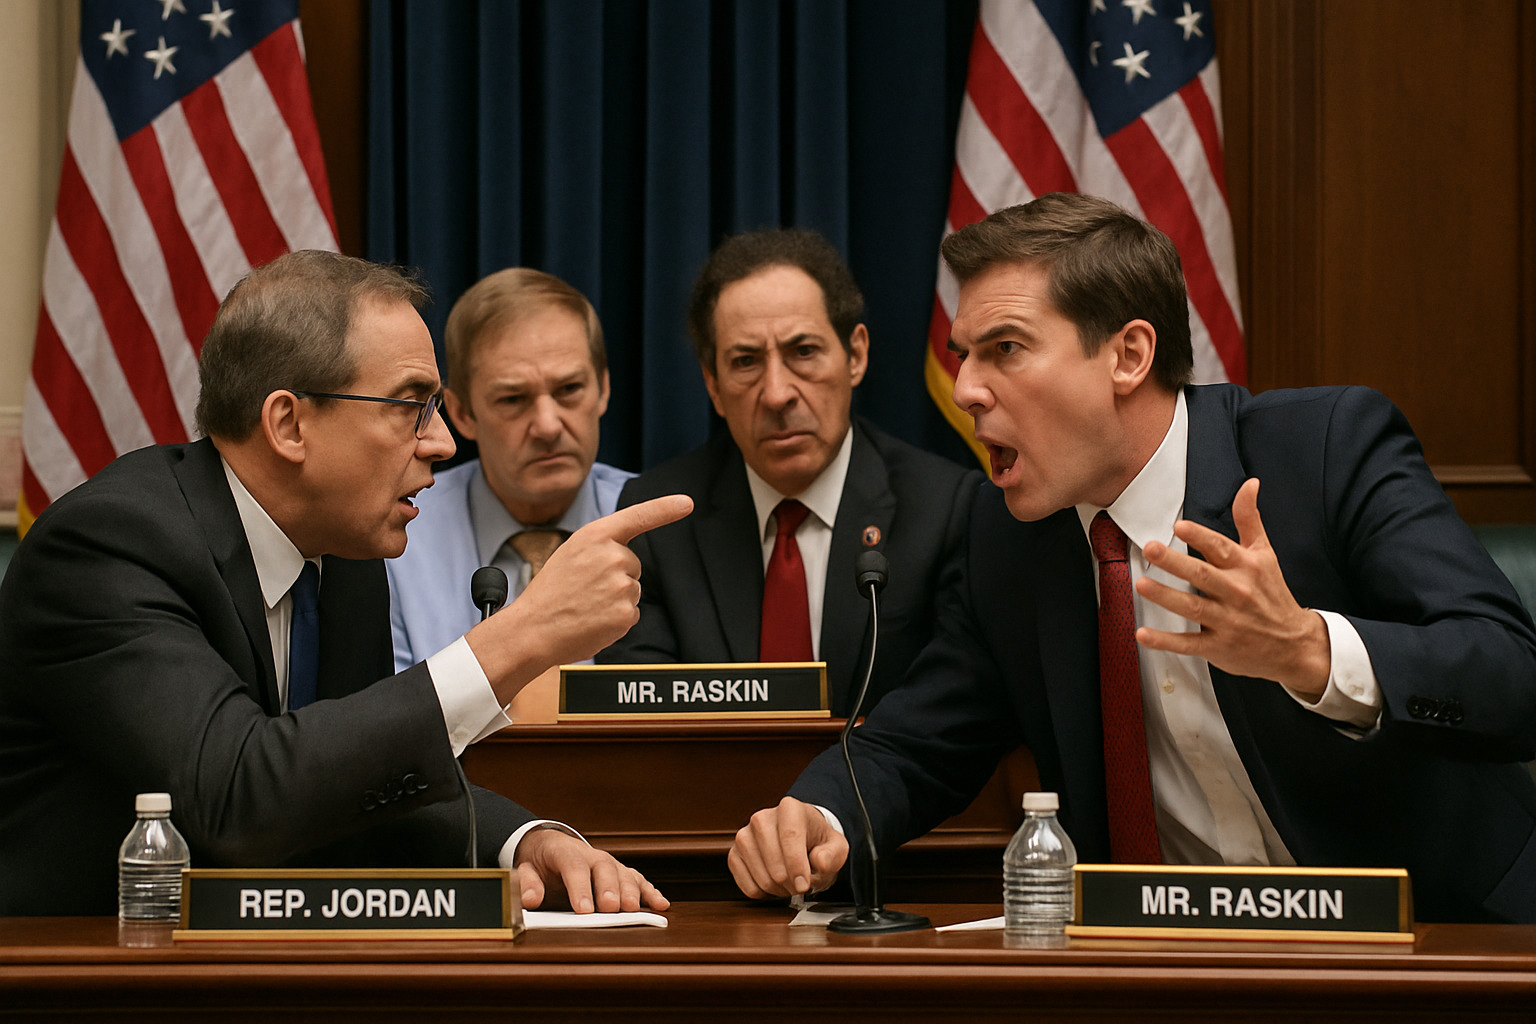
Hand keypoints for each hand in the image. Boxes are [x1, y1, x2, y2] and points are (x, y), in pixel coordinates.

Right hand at [468, 494, 692, 702]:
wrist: (532, 630)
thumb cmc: (550, 593)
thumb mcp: (571, 554)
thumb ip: (600, 548)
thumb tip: (626, 559)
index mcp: (596, 536)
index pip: (639, 516)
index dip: (665, 508)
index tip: (687, 503)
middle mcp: (613, 556)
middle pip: (633, 565)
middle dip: (615, 577)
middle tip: (585, 590)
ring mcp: (621, 585)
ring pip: (632, 590)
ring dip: (615, 600)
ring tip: (585, 606)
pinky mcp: (625, 613)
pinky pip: (631, 614)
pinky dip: (616, 621)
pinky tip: (593, 621)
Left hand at [514, 827, 668, 913]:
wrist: (550, 847)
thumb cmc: (540, 863)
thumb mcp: (526, 869)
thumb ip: (527, 883)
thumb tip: (529, 900)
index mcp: (565, 852)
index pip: (574, 866)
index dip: (580, 887)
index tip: (583, 909)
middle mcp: (592, 855)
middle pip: (604, 869)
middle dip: (609, 889)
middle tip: (611, 909)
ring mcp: (609, 864)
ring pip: (624, 874)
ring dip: (631, 892)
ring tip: (634, 910)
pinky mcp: (621, 874)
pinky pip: (639, 881)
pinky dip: (651, 892)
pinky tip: (661, 905)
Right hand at [728, 796, 848, 899]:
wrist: (799, 839)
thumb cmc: (816, 842)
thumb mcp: (835, 847)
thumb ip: (832, 854)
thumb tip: (819, 861)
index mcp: (789, 809)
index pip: (790, 836)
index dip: (797, 865)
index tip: (804, 885)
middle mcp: (762, 818)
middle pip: (774, 860)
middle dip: (790, 882)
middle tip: (801, 885)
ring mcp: (744, 835)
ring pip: (760, 874)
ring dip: (777, 889)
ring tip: (788, 884)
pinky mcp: (734, 853)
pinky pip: (746, 883)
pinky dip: (762, 892)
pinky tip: (772, 885)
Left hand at [1135, 478, 1330, 698]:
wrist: (1295, 645)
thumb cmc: (1272, 594)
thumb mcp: (1265, 554)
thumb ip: (1250, 519)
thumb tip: (1249, 484)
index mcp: (1246, 568)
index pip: (1221, 549)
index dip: (1200, 536)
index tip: (1180, 525)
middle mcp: (1236, 593)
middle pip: (1202, 575)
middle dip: (1175, 562)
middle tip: (1150, 548)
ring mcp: (1227, 622)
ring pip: (1192, 608)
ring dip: (1166, 597)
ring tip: (1141, 585)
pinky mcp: (1218, 647)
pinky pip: (1188, 643)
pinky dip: (1165, 641)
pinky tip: (1143, 634)